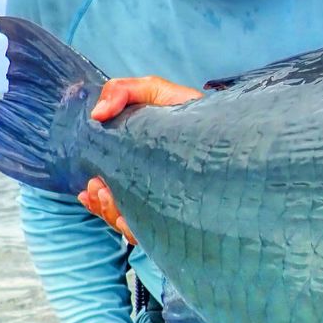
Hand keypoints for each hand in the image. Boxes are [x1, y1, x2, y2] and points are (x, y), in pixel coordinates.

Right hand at [80, 76, 201, 242]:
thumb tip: (97, 114)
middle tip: (102, 189)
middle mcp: (148, 187)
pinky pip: (152, 232)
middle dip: (102, 202)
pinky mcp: (182, 215)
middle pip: (116, 208)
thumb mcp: (153, 91)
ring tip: (111, 196)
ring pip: (130, 222)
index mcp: (135, 165)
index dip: (94, 193)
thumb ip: (121, 91)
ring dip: (111, 213)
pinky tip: (128, 217)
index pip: (107, 187)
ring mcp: (165, 202)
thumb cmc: (190, 109)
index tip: (91, 187)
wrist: (232, 126)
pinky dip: (134, 228)